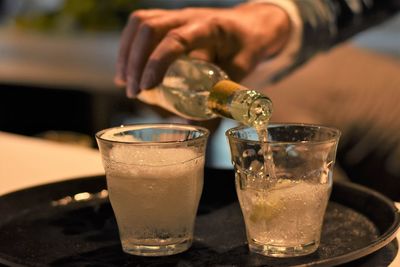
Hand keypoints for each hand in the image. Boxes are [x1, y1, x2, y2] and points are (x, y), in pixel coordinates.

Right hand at [115, 3, 290, 97]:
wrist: (251, 24)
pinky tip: (128, 67)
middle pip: (149, 27)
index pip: (175, 39)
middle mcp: (189, 16)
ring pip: (140, 23)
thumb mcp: (242, 69)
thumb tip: (201, 122)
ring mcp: (177, 15)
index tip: (146, 88)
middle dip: (134, 61)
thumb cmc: (247, 46)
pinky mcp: (169, 19)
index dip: (157, 63)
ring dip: (126, 52)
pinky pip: (140, 24)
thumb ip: (223, 93)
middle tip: (133, 91)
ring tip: (124, 81)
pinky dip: (128, 46)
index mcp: (209, 27)